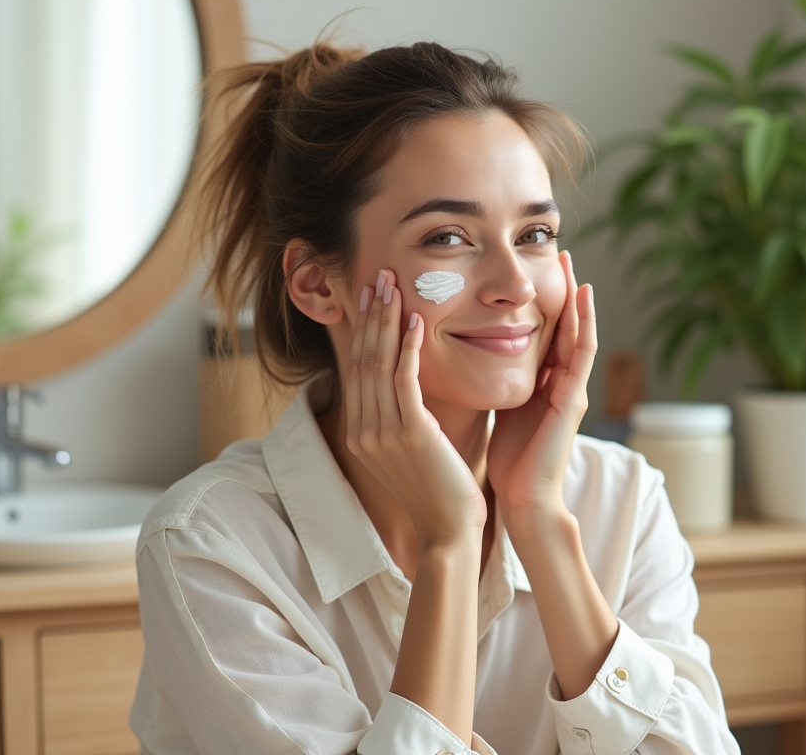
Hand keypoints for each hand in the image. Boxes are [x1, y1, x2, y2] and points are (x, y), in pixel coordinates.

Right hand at [344, 269, 485, 545]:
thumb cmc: (439, 489)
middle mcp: (363, 430)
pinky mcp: (409, 434)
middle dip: (371, 315)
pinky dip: (408, 348)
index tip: (370, 297)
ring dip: (387, 321)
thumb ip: (404, 416)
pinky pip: (404, 381)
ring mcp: (382, 433)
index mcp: (359, 433)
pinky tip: (416, 321)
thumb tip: (410, 383)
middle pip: (362, 359)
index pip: (356, 369)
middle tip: (378, 276)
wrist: (449, 530)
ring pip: (379, 364)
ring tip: (394, 286)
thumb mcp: (411, 448)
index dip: (363, 330)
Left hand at [488, 251, 596, 524]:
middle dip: (561, 290)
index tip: (528, 271)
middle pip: (564, 326)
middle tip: (555, 250)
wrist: (524, 499)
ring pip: (578, 332)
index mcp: (544, 384)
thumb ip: (499, 384)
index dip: (540, 302)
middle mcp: (562, 382)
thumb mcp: (502, 410)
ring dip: (575, 297)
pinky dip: (583, 322)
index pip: (545, 333)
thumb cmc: (511, 461)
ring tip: (570, 263)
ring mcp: (572, 389)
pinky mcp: (573, 398)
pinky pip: (582, 352)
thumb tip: (474, 360)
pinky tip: (581, 296)